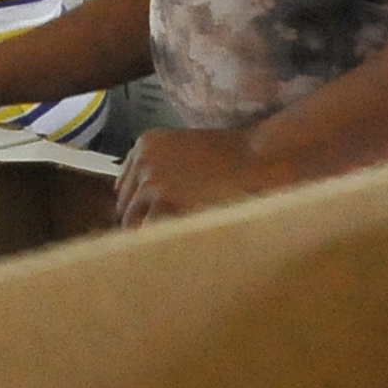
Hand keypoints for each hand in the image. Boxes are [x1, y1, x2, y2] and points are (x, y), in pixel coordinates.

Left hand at [116, 125, 286, 225]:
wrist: (263, 160)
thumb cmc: (235, 161)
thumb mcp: (189, 152)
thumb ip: (162, 171)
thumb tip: (143, 208)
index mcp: (145, 144)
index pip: (124, 188)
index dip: (142, 207)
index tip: (156, 219)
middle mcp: (143, 160)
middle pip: (126, 208)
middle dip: (145, 223)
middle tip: (171, 235)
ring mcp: (151, 181)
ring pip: (135, 224)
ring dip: (155, 235)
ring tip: (180, 242)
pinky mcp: (165, 202)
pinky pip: (150, 234)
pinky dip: (164, 242)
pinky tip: (185, 242)